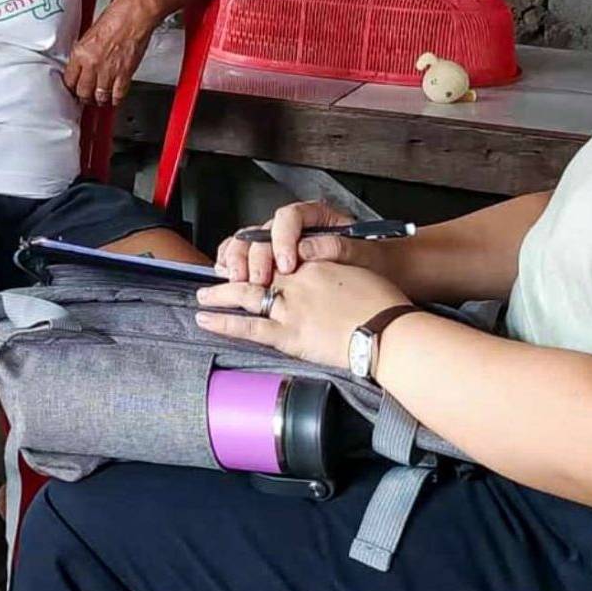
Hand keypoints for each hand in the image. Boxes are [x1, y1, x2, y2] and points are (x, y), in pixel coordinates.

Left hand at [63, 0, 161, 107]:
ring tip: (100, 100)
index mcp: (80, 52)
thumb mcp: (90, 33)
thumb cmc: (118, 16)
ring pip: (100, 97)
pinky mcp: (125, 74)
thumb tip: (81, 65)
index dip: (71, 87)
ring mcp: (109, 70)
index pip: (69, 79)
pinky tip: (115, 98)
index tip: (74, 88)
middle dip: (84, 97)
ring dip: (100, 100)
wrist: (137, 13)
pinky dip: (116, 99)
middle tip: (86, 97)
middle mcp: (92, 63)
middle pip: (83, 92)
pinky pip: (118, 95)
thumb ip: (84, 51)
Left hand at [195, 261, 412, 370]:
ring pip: (244, 295)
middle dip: (233, 273)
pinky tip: (206, 320)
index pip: (277, 256)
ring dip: (219, 294)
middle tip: (216, 275)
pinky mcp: (288, 335)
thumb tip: (312, 260)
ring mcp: (289, 308)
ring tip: (202, 297)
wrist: (389, 333)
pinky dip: (224, 322)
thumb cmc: (383, 305)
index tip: (250, 262)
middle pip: (255, 271)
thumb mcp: (356, 272)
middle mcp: (295, 282)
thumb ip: (331, 264)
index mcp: (312, 265)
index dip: (260, 259)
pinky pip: (248, 327)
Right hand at [214, 200, 400, 285]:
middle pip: (263, 230)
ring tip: (237, 279)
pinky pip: (243, 254)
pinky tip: (227, 273)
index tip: (287, 264)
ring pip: (248, 241)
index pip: (290, 216)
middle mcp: (295, 227)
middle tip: (258, 279)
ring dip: (238, 259)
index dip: (283, 239)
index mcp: (318, 216)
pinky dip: (232, 262)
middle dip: (255, 255)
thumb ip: (338, 247)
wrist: (383, 275)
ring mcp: (280, 242)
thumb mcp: (366, 254)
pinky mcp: (271, 260)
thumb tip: (308, 248)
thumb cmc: (377, 262)